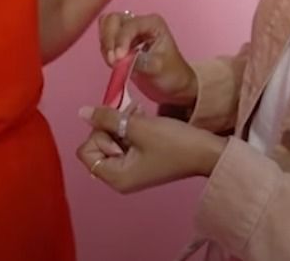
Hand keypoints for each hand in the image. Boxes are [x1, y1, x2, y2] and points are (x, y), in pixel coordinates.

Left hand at [76, 105, 226, 193]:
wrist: (207, 152)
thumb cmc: (175, 143)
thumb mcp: (139, 127)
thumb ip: (107, 118)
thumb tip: (82, 112)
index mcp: (116, 177)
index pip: (86, 151)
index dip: (98, 133)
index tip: (118, 126)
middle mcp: (119, 178)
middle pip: (97, 145)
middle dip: (111, 126)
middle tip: (130, 115)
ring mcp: (130, 170)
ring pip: (111, 140)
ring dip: (121, 123)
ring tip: (138, 114)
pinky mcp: (140, 161)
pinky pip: (124, 141)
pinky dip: (130, 128)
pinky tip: (142, 117)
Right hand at [97, 11, 197, 106]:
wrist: (173, 86)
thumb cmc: (171, 74)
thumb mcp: (158, 68)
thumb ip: (138, 61)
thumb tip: (118, 58)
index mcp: (152, 23)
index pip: (130, 26)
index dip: (121, 40)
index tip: (117, 59)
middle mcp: (139, 22)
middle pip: (113, 20)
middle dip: (109, 39)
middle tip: (112, 60)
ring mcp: (129, 31)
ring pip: (106, 27)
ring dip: (106, 45)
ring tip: (113, 63)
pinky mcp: (121, 42)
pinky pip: (106, 40)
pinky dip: (106, 51)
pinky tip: (113, 63)